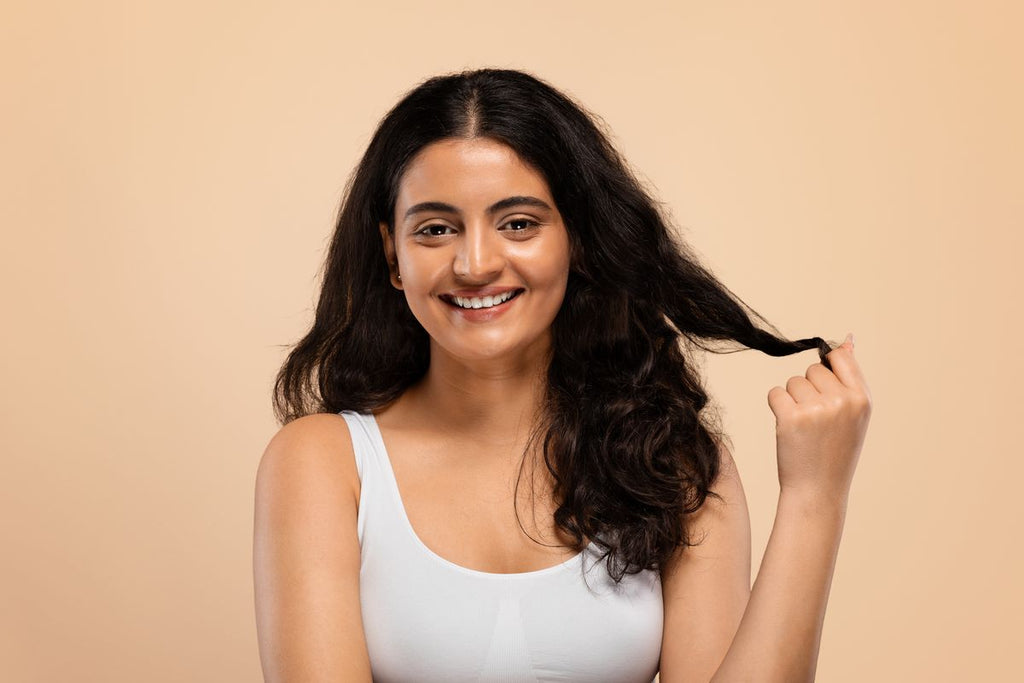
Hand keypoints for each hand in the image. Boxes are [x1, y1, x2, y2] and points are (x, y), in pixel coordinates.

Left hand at [767, 333, 872, 501]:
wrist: (818, 491)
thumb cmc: (834, 453)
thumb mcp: (853, 417)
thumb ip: (849, 380)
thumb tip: (847, 340)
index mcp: (863, 400)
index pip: (842, 358)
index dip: (827, 367)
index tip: (823, 386)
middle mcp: (843, 401)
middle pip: (812, 370)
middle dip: (808, 389)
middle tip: (815, 419)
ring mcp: (817, 409)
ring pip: (793, 382)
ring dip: (792, 400)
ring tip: (804, 427)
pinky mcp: (792, 417)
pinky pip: (775, 393)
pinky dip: (777, 407)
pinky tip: (788, 428)